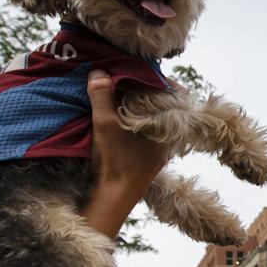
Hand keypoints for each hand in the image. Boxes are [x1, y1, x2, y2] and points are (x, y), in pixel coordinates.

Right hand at [82, 71, 167, 237]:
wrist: (114, 198)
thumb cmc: (116, 160)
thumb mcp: (105, 123)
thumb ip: (102, 95)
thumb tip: (98, 71)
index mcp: (165, 125)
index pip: (169, 91)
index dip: (152, 78)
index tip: (135, 68)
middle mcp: (166, 136)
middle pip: (158, 104)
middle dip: (141, 90)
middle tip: (121, 77)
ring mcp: (158, 148)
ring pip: (150, 119)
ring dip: (135, 106)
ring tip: (117, 92)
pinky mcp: (148, 157)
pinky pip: (144, 131)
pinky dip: (132, 121)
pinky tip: (117, 116)